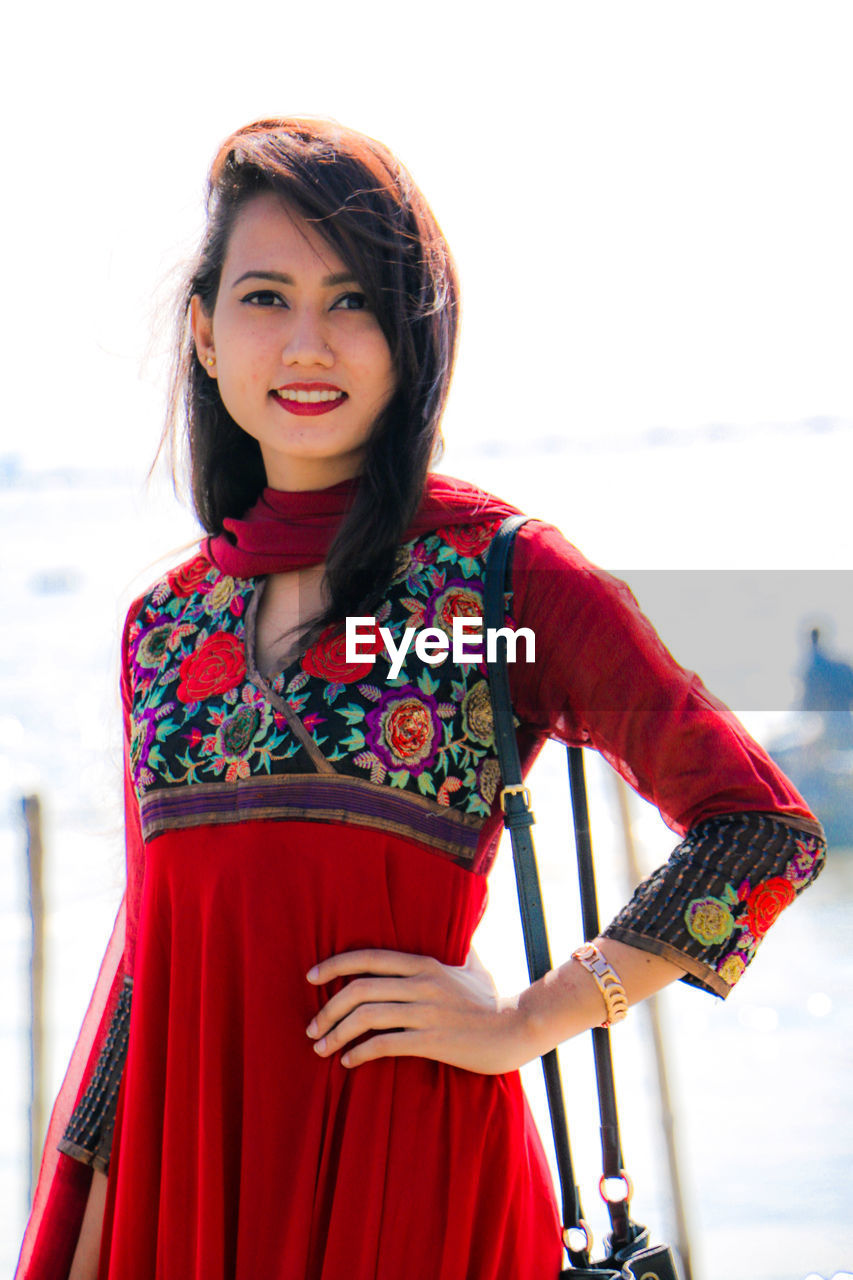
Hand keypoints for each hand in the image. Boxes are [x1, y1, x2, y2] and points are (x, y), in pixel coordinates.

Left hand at [305, 947, 532, 1073]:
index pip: (368, 958)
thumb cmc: (492, 999)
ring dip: (337, 1033)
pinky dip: (360, 1052)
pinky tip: (349, 1061)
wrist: (518, 1027)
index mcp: (424, 963)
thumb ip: (454, 949)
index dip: (334, 965)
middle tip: (311, 1027)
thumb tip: (456, 927)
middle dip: (328, 1008)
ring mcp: (426, 1011)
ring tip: (321, 1048)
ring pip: (367, 1016)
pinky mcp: (433, 1039)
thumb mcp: (472, 965)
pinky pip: (385, 1044)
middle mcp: (421, 983)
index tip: (311, 977)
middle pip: (360, 988)